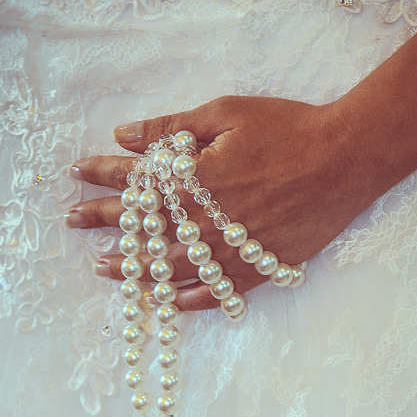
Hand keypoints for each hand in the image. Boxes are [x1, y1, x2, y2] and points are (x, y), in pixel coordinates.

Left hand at [65, 95, 371, 310]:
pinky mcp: (255, 271)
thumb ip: (172, 129)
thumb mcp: (226, 114)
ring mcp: (228, 253)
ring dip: (130, 268)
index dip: (100, 175)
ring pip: (167, 269)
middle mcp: (203, 224)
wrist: (346, 159)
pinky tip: (164, 302)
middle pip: (140, 228)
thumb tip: (125, 134)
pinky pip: (212, 295)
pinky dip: (185, 301)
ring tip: (102, 267)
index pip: (132, 181)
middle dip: (101, 221)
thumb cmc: (288, 128)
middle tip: (71, 222)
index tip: (75, 174)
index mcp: (193, 182)